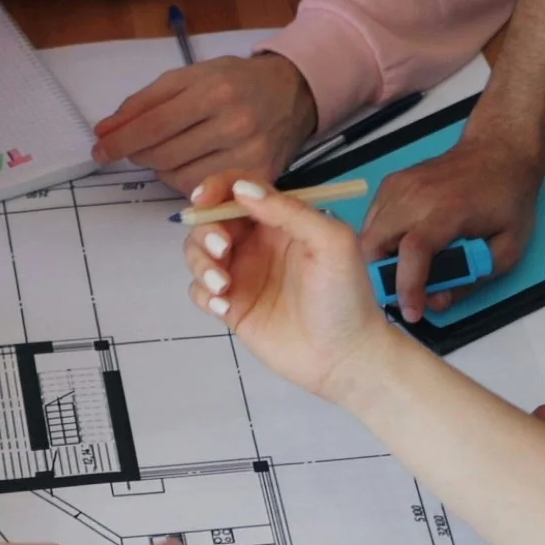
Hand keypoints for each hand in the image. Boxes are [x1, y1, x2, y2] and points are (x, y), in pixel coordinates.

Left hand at [93, 54, 318, 189]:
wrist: (292, 93)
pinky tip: (186, 163)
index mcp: (215, 91)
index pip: (153, 125)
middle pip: (163, 154)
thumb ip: (145, 101)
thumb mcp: (191, 76)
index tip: (99, 150)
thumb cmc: (236, 82)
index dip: (120, 141)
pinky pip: (202, 190)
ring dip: (159, 168)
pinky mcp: (258, 178)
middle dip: (137, 153)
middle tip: (131, 147)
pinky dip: (182, 180)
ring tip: (165, 151)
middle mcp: (235, 124)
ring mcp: (249, 155)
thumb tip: (105, 130)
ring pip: (179, 177)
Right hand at [181, 175, 402, 400]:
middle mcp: (257, 243)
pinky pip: (200, 291)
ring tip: (223, 286)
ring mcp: (243, 276)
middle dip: (206, 230)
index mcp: (281, 221)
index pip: (240, 190)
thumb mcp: (331, 243)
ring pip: (198, 253)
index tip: (204, 199)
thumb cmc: (345, 296)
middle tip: (222, 249)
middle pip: (211, 220)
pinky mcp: (232, 307)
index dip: (217, 187)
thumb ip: (290, 211)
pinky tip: (225, 309)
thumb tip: (242, 189)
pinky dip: (203, 294)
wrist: (344, 357)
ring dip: (200, 262)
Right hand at [357, 134, 544, 322]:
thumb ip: (472, 279)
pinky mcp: (392, 182)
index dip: (407, 286)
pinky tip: (400, 246)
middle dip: (381, 277)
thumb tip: (437, 301)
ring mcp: (400, 186)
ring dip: (379, 259)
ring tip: (403, 270)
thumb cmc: (508, 200)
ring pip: (367, 233)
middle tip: (402, 293)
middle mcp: (418, 195)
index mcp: (450, 210)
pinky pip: (372, 219)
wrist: (499, 152)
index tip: (411, 313)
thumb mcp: (506, 249)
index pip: (414, 250)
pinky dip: (379, 239)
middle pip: (374, 243)